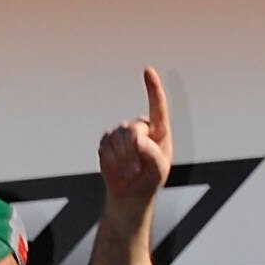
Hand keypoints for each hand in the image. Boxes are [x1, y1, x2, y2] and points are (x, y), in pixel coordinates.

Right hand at [98, 67, 172, 216]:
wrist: (130, 193)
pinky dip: (110, 161)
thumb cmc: (149, 180)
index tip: (148, 71)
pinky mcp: (107, 140)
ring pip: (117, 138)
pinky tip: (117, 169)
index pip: (157, 106)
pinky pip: (105, 146)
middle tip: (135, 170)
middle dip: (132, 152)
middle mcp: (141, 127)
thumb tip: (138, 139)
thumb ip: (152, 153)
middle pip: (132, 130)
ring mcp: (122, 133)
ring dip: (122, 159)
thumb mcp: (158, 169)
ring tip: (129, 172)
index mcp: (159, 130)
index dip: (152, 88)